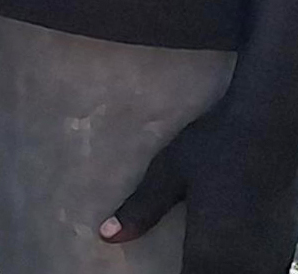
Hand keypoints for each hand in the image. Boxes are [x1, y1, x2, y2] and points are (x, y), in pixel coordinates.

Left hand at [101, 104, 297, 267]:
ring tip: (195, 260)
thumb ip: (141, 209)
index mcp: (212, 250)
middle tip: (178, 262)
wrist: (270, 128)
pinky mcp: (285, 244)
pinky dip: (242, 269)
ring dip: (218, 273)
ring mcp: (270, 255)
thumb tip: (107, 236)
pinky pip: (266, 271)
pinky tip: (228, 259)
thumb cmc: (215, 147)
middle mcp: (245, 261)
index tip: (154, 272)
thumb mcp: (169, 174)